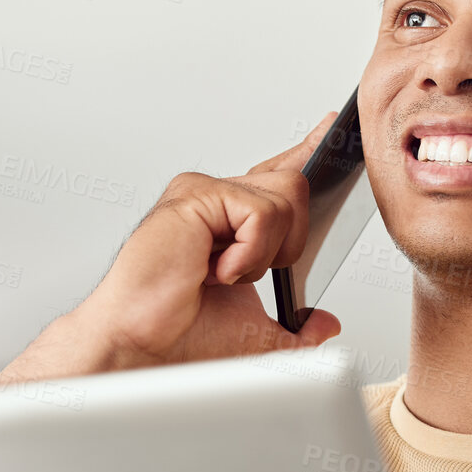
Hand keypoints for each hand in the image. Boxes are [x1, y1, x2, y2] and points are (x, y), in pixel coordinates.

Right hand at [0, 115, 346, 383]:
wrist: (139, 342)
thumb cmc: (177, 332)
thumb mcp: (258, 335)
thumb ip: (297, 330)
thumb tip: (326, 324)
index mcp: (230, 218)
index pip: (277, 174)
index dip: (307, 152)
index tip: (331, 130)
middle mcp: (216, 198)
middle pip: (294, 184)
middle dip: (291, 241)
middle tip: (242, 274)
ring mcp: (203, 193)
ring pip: (286, 194)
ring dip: (266, 250)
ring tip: (223, 273)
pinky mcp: (195, 196)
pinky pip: (260, 212)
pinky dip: (249, 252)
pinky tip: (215, 269)